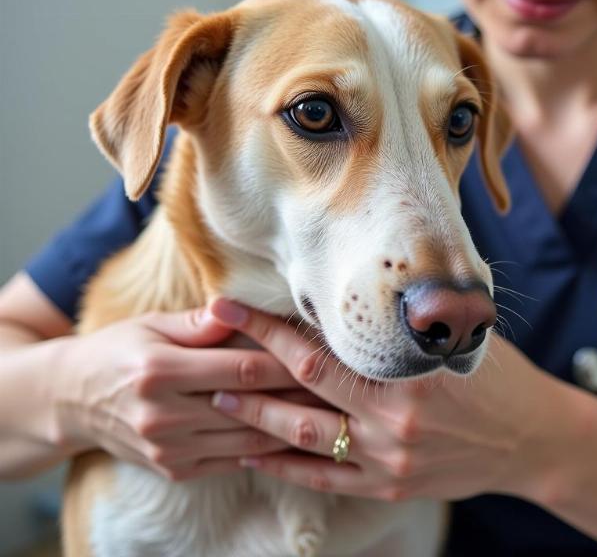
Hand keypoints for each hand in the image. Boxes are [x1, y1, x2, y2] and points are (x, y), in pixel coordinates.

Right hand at [55, 306, 308, 480]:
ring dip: (292, 428)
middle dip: (300, 397)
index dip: (286, 362)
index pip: (241, 368)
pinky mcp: (174, 470)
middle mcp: (163, 416)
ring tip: (330, 413)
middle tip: (342, 389)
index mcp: (159, 371)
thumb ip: (200, 323)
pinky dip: (266, 450)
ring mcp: (168, 449)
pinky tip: (295, 437)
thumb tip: (243, 309)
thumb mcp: (152, 324)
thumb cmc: (118, 349)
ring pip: (248, 441)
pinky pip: (232, 462)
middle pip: (251, 406)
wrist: (71, 400)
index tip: (322, 355)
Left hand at [208, 298, 555, 501]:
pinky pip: (324, 480)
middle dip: (247, 364)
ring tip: (214, 397)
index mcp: (406, 375)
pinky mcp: (388, 486)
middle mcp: (391, 420)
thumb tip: (361, 287)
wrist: (531, 438)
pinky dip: (283, 467)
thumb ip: (406, 322)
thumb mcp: (456, 336)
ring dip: (254, 418)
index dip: (267, 328)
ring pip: (304, 438)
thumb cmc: (493, 375)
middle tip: (204, 343)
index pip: (319, 349)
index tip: (228, 306)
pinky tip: (251, 454)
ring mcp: (388, 459)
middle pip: (301, 389)